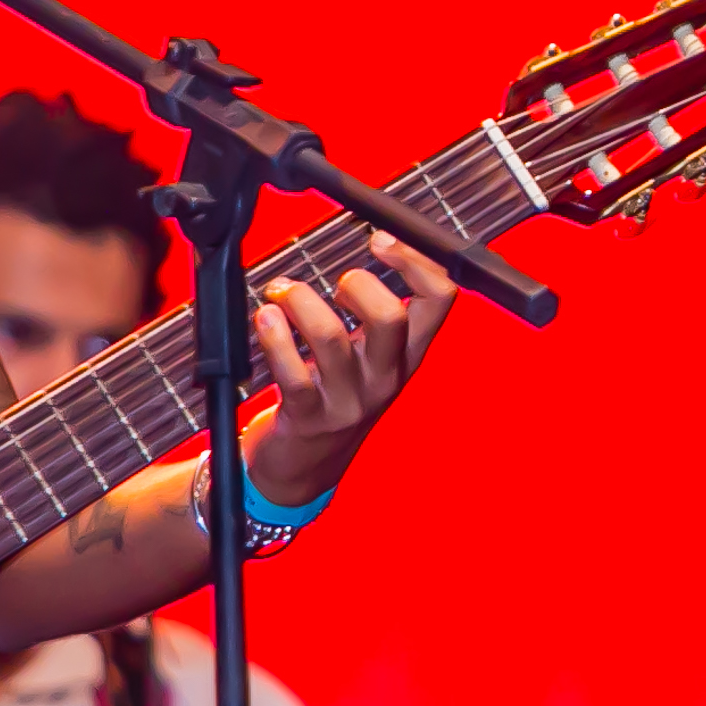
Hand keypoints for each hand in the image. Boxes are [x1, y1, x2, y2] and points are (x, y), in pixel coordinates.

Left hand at [244, 234, 454, 505]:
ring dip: (299, 301)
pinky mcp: (308, 416)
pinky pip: (291, 371)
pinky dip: (273, 334)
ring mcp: (348, 400)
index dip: (416, 260)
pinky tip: (265, 317)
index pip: (440, 300)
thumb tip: (370, 244)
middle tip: (334, 284)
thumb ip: (372, 312)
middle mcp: (385, 378)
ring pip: (330, 337)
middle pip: (391, 318)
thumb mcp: (369, 357)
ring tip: (280, 294)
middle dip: (357, 284)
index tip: (381, 239)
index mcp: (408, 355)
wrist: (306, 466)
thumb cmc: (334, 396)